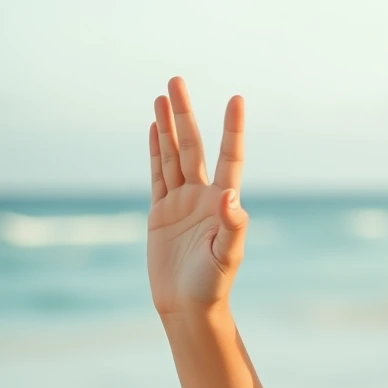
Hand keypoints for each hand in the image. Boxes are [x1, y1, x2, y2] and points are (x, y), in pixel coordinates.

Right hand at [147, 76, 247, 317]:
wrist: (188, 306)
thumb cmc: (213, 285)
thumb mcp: (227, 256)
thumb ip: (232, 226)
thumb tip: (231, 196)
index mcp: (224, 203)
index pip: (231, 157)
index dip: (232, 129)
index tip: (236, 99)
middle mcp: (204, 197)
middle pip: (194, 147)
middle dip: (185, 115)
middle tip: (176, 80)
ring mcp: (181, 203)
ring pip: (172, 156)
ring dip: (167, 127)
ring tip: (163, 95)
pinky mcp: (161, 213)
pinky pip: (156, 175)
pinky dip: (154, 152)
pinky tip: (152, 129)